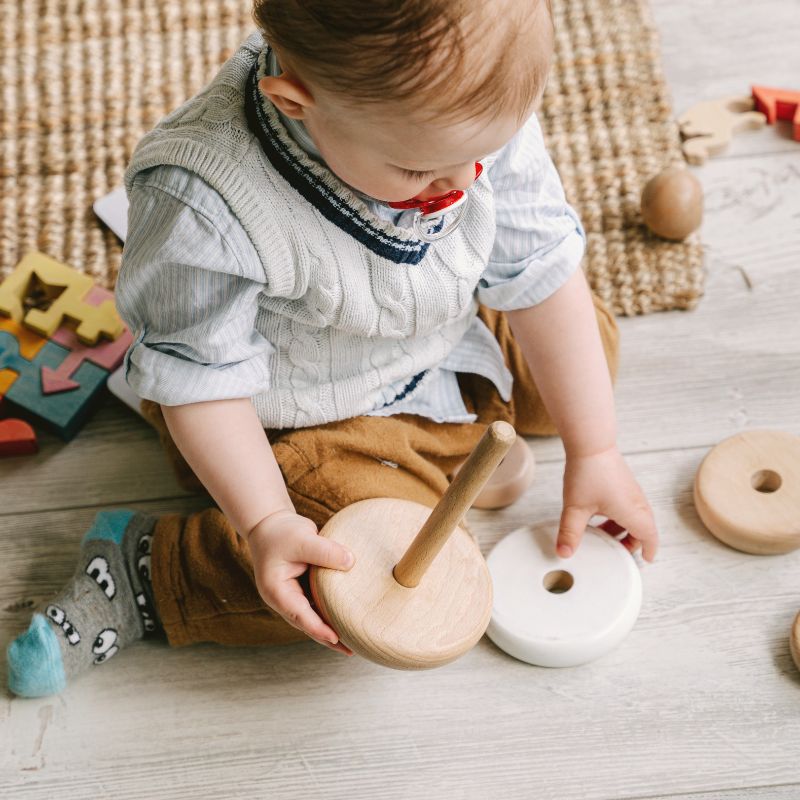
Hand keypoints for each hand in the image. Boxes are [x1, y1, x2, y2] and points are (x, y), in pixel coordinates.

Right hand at [246, 510, 354, 654]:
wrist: (269, 523)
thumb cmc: (281, 532)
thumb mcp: (302, 538)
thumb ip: (325, 551)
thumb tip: (352, 562)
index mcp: (277, 591)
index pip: (300, 615)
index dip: (318, 628)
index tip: (336, 639)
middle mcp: (284, 598)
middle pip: (307, 623)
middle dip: (327, 637)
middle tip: (351, 650)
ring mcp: (292, 595)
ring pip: (313, 616)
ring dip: (331, 627)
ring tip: (353, 641)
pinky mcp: (302, 588)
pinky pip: (318, 604)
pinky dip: (331, 611)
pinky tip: (347, 617)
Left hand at [557, 446, 657, 561]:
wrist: (591, 443)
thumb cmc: (588, 473)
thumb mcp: (575, 508)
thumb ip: (570, 533)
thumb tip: (564, 553)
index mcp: (632, 512)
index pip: (650, 537)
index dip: (649, 551)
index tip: (645, 561)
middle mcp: (637, 502)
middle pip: (644, 529)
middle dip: (632, 543)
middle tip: (616, 552)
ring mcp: (631, 491)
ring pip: (635, 517)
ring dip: (623, 529)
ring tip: (603, 536)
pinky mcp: (624, 483)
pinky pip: (628, 506)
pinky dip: (619, 517)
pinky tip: (598, 516)